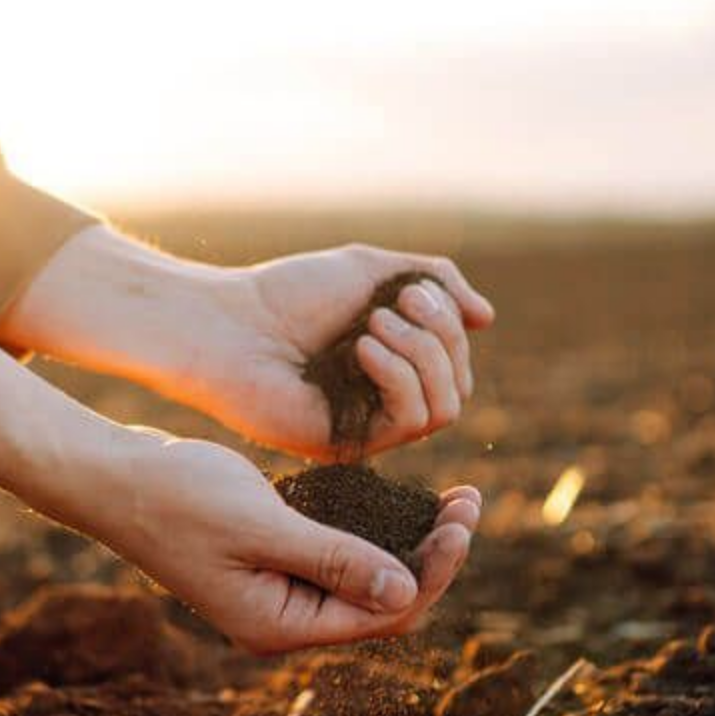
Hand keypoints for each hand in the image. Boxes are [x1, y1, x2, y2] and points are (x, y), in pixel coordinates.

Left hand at [0, 228, 495, 460]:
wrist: (226, 323)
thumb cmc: (288, 294)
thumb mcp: (372, 270)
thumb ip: (435, 283)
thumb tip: (488, 318)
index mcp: (392, 364)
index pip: (456, 361)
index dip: (449, 324)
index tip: (410, 289)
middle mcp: (384, 401)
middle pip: (458, 385)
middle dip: (441, 337)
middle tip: (398, 303)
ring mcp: (368, 427)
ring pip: (445, 408)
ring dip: (423, 355)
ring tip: (375, 324)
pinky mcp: (348, 445)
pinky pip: (409, 422)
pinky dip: (399, 377)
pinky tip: (362, 348)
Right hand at [103, 432, 480, 653]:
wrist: (112, 477)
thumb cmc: (177, 497)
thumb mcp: (261, 525)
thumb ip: (333, 559)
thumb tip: (407, 591)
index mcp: (280, 625)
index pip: (384, 614)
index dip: (433, 571)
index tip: (462, 519)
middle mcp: (284, 618)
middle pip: (383, 602)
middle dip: (432, 557)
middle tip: (469, 501)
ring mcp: (277, 591)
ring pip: (366, 578)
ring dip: (411, 542)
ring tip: (454, 498)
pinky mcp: (272, 560)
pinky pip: (339, 555)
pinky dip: (375, 530)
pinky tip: (402, 498)